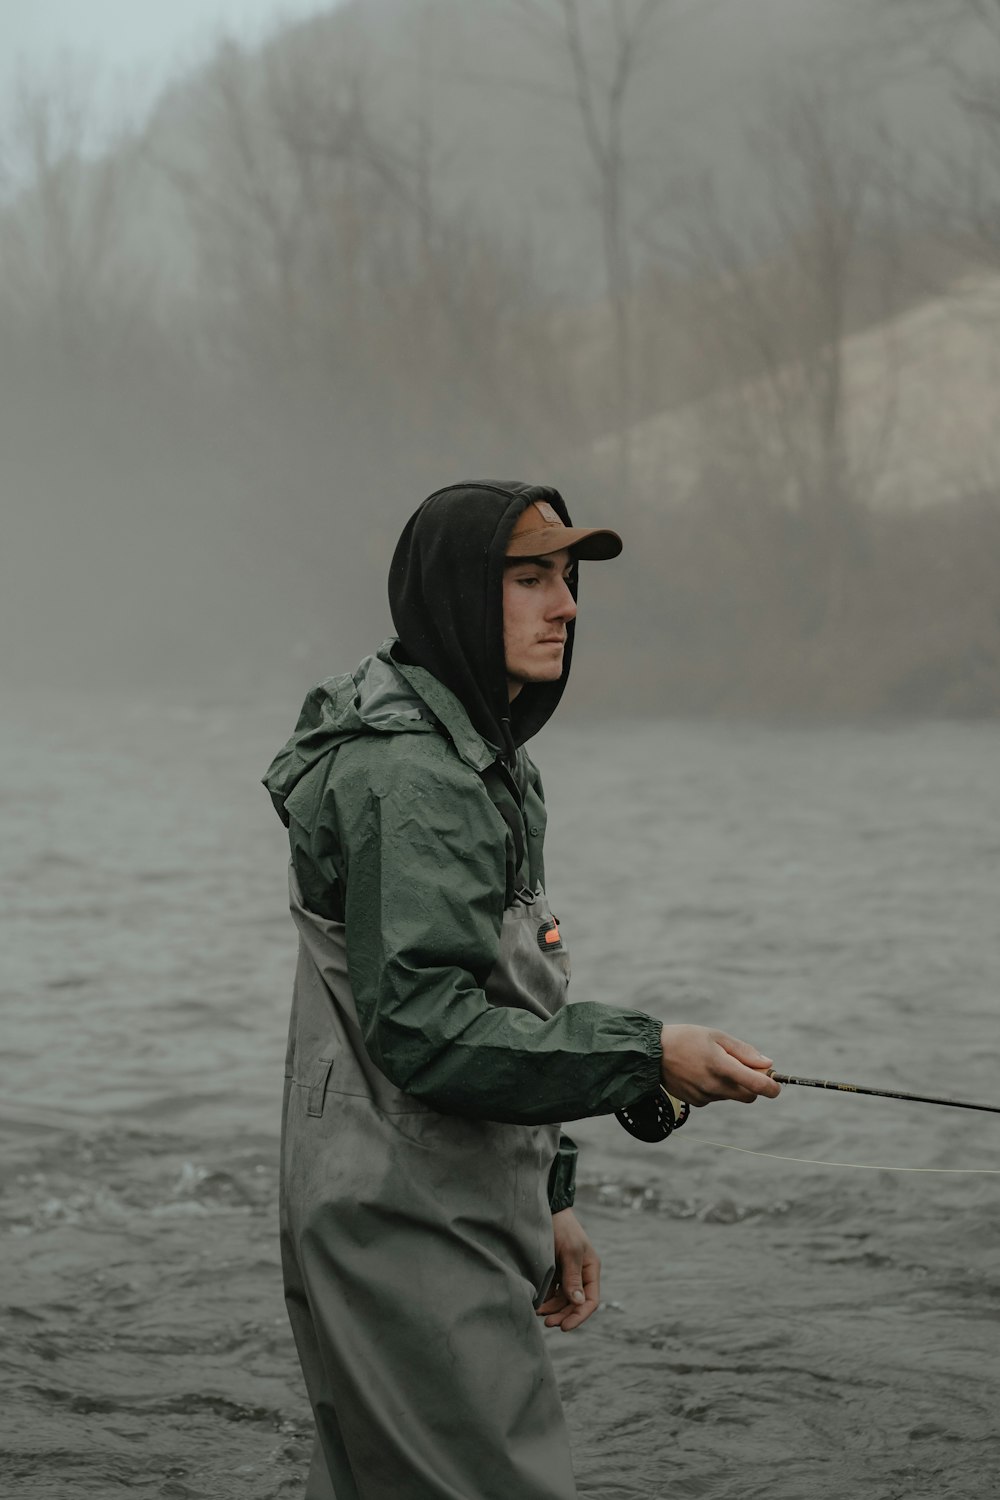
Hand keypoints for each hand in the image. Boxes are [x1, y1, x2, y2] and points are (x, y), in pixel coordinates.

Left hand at [536, 1208, 600, 1331]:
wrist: (547, 1211)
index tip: (564, 1327)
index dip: (579, 1316)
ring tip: (539, 1312)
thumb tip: (578, 1303)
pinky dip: (546, 1300)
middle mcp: (580, 1274)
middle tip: (547, 1323)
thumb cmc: (562, 1228)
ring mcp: (567, 1274)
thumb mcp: (570, 1251)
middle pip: (575, 1304)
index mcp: (590, 1270)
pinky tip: (536, 1302)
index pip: (590, 1301)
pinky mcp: (554, 1271)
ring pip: (562, 1300)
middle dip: (563, 1315)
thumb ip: (573, 1278)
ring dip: (553, 1309)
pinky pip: (552, 1292)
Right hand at [660, 1025, 781, 1106]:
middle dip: (753, 1085)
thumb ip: (744, 1051)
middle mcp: (715, 1086)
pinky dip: (716, 1088)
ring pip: (732, 1096)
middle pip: (749, 1096)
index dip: (773, 1087)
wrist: (651, 1053)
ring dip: (732, 1085)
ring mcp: (705, 1096)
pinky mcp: (696, 1102)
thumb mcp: (716, 1036)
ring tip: (713, 1064)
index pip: (757, 1085)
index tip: (776, 1084)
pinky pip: (716, 1098)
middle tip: (745, 1068)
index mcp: (722, 1066)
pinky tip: (700, 1073)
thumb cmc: (686, 1039)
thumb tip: (767, 1064)